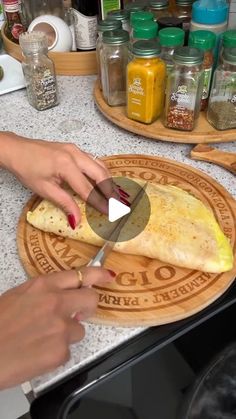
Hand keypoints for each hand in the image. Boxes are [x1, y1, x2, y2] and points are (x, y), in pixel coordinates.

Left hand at [0, 133, 122, 227]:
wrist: (16, 150)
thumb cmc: (26, 169)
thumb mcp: (44, 189)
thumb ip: (64, 203)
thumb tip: (77, 221)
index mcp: (66, 165)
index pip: (88, 189)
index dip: (100, 203)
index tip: (110, 213)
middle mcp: (75, 155)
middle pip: (100, 174)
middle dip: (111, 191)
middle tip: (120, 205)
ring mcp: (76, 150)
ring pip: (99, 166)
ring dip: (109, 181)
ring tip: (117, 195)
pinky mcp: (74, 149)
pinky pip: (93, 161)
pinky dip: (102, 172)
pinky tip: (105, 181)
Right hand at [0, 267, 114, 388]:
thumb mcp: (17, 297)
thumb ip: (45, 293)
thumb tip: (64, 297)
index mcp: (42, 286)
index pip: (79, 275)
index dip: (98, 275)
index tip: (108, 276)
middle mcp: (56, 303)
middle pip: (91, 300)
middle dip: (88, 306)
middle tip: (77, 313)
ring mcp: (61, 328)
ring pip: (80, 330)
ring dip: (67, 334)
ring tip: (42, 339)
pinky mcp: (60, 352)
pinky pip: (68, 351)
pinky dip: (56, 353)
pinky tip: (37, 353)